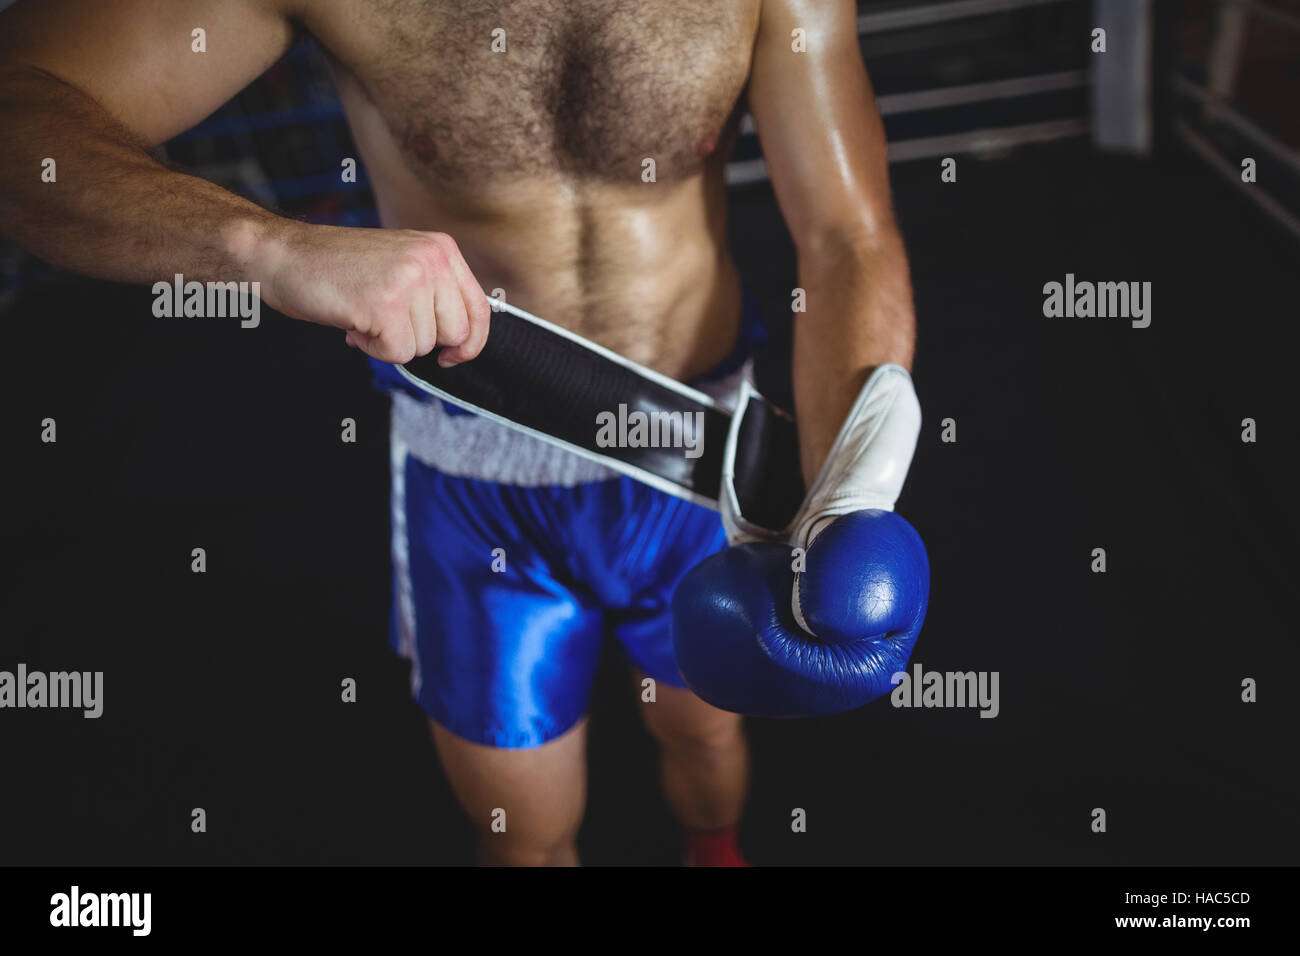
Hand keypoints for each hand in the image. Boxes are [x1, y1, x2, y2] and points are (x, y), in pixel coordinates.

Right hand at [254, 222, 490, 364]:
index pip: (480, 308)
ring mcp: (410, 280)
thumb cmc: (338, 268)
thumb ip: (434, 294)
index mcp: (441, 249)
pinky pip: (398, 353)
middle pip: (455, 333)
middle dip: (422, 341)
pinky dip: (374, 349)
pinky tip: (355, 325)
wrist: (285, 256)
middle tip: (386, 322)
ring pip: (424, 346)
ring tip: (364, 315)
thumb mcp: (400, 265)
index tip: (452, 356)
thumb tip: (460, 344)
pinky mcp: (385, 304)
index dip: (471, 342)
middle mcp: (432, 260)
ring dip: (392, 343)